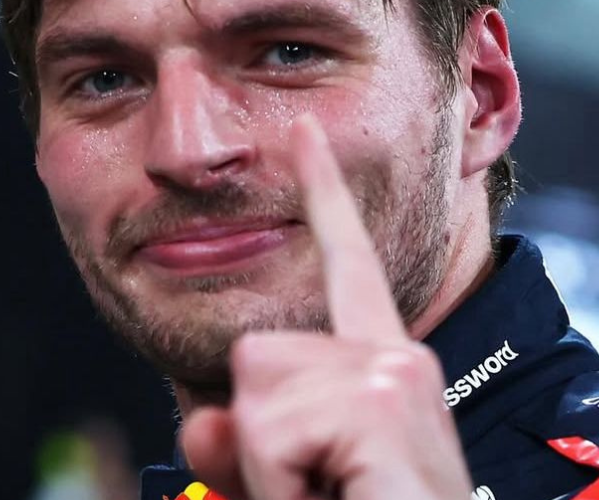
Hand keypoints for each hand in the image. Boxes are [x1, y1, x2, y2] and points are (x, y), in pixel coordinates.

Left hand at [181, 115, 471, 499]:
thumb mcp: (291, 490)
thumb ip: (244, 452)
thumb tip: (203, 421)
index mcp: (379, 373)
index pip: (345, 269)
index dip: (324, 199)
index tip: (305, 135)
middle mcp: (395, 360)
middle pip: (254, 355)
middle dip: (261, 442)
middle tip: (321, 494)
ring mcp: (395, 375)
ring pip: (253, 395)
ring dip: (272, 473)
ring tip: (335, 498)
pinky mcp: (384, 398)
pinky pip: (269, 431)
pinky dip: (282, 489)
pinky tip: (341, 498)